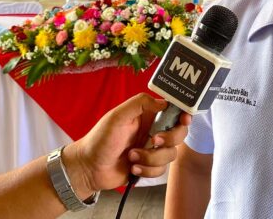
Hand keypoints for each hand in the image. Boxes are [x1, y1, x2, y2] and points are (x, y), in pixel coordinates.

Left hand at [65, 94, 191, 196]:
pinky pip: (161, 170)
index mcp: (148, 115)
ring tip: (132, 157)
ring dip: (151, 158)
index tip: (184, 120)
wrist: (89, 168)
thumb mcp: (118, 116)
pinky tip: (132, 168)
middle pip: (179, 134)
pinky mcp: (149, 166)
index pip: (173, 110)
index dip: (183, 115)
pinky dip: (147, 170)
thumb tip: (164, 102)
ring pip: (170, 155)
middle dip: (168, 140)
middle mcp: (153, 131)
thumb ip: (140, 103)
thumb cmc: (99, 139)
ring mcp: (152, 150)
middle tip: (153, 141)